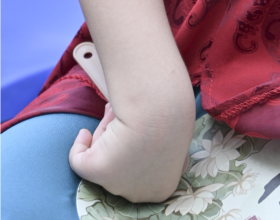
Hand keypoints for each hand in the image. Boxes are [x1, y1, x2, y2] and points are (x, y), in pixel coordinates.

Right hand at [69, 99, 193, 202]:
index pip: (147, 172)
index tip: (143, 129)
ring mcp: (117, 185)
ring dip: (108, 134)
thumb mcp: (175, 136)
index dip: (143, 147)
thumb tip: (139, 136)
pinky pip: (79, 161)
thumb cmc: (173, 115)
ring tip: (116, 113)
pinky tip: (86, 132)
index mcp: (162, 187)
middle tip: (127, 116)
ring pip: (105, 158)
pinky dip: (79, 146)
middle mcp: (139, 194)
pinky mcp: (97, 172)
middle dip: (123, 140)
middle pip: (125, 164)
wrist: (160, 110)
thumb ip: (160, 144)